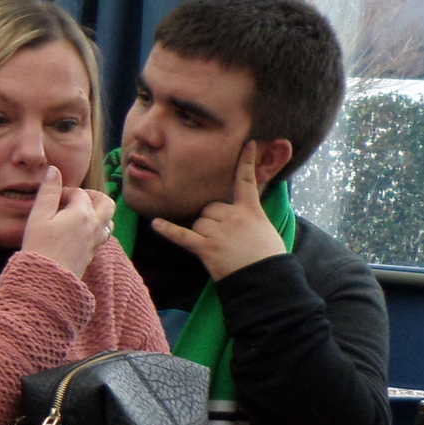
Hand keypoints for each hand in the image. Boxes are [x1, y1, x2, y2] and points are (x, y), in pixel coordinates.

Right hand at [18, 165, 115, 280]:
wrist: (46, 281)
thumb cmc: (38, 247)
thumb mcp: (38, 217)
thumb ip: (48, 192)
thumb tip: (54, 170)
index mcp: (81, 213)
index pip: (80, 193)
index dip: (65, 192)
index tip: (50, 199)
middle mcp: (94, 226)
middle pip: (106, 203)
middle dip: (93, 197)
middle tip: (75, 199)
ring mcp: (95, 242)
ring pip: (108, 221)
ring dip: (98, 214)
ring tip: (79, 215)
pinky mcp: (92, 255)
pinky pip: (102, 236)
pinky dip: (95, 229)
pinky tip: (78, 233)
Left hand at [149, 143, 286, 280]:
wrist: (266, 281)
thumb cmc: (268, 257)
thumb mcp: (266, 229)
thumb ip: (251, 216)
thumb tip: (241, 211)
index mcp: (251, 211)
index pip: (247, 181)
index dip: (246, 162)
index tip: (247, 143)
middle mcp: (234, 217)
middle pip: (210, 208)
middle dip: (212, 220)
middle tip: (227, 239)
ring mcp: (219, 232)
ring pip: (199, 222)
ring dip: (202, 233)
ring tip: (220, 249)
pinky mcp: (206, 248)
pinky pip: (182, 235)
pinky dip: (168, 230)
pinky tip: (155, 224)